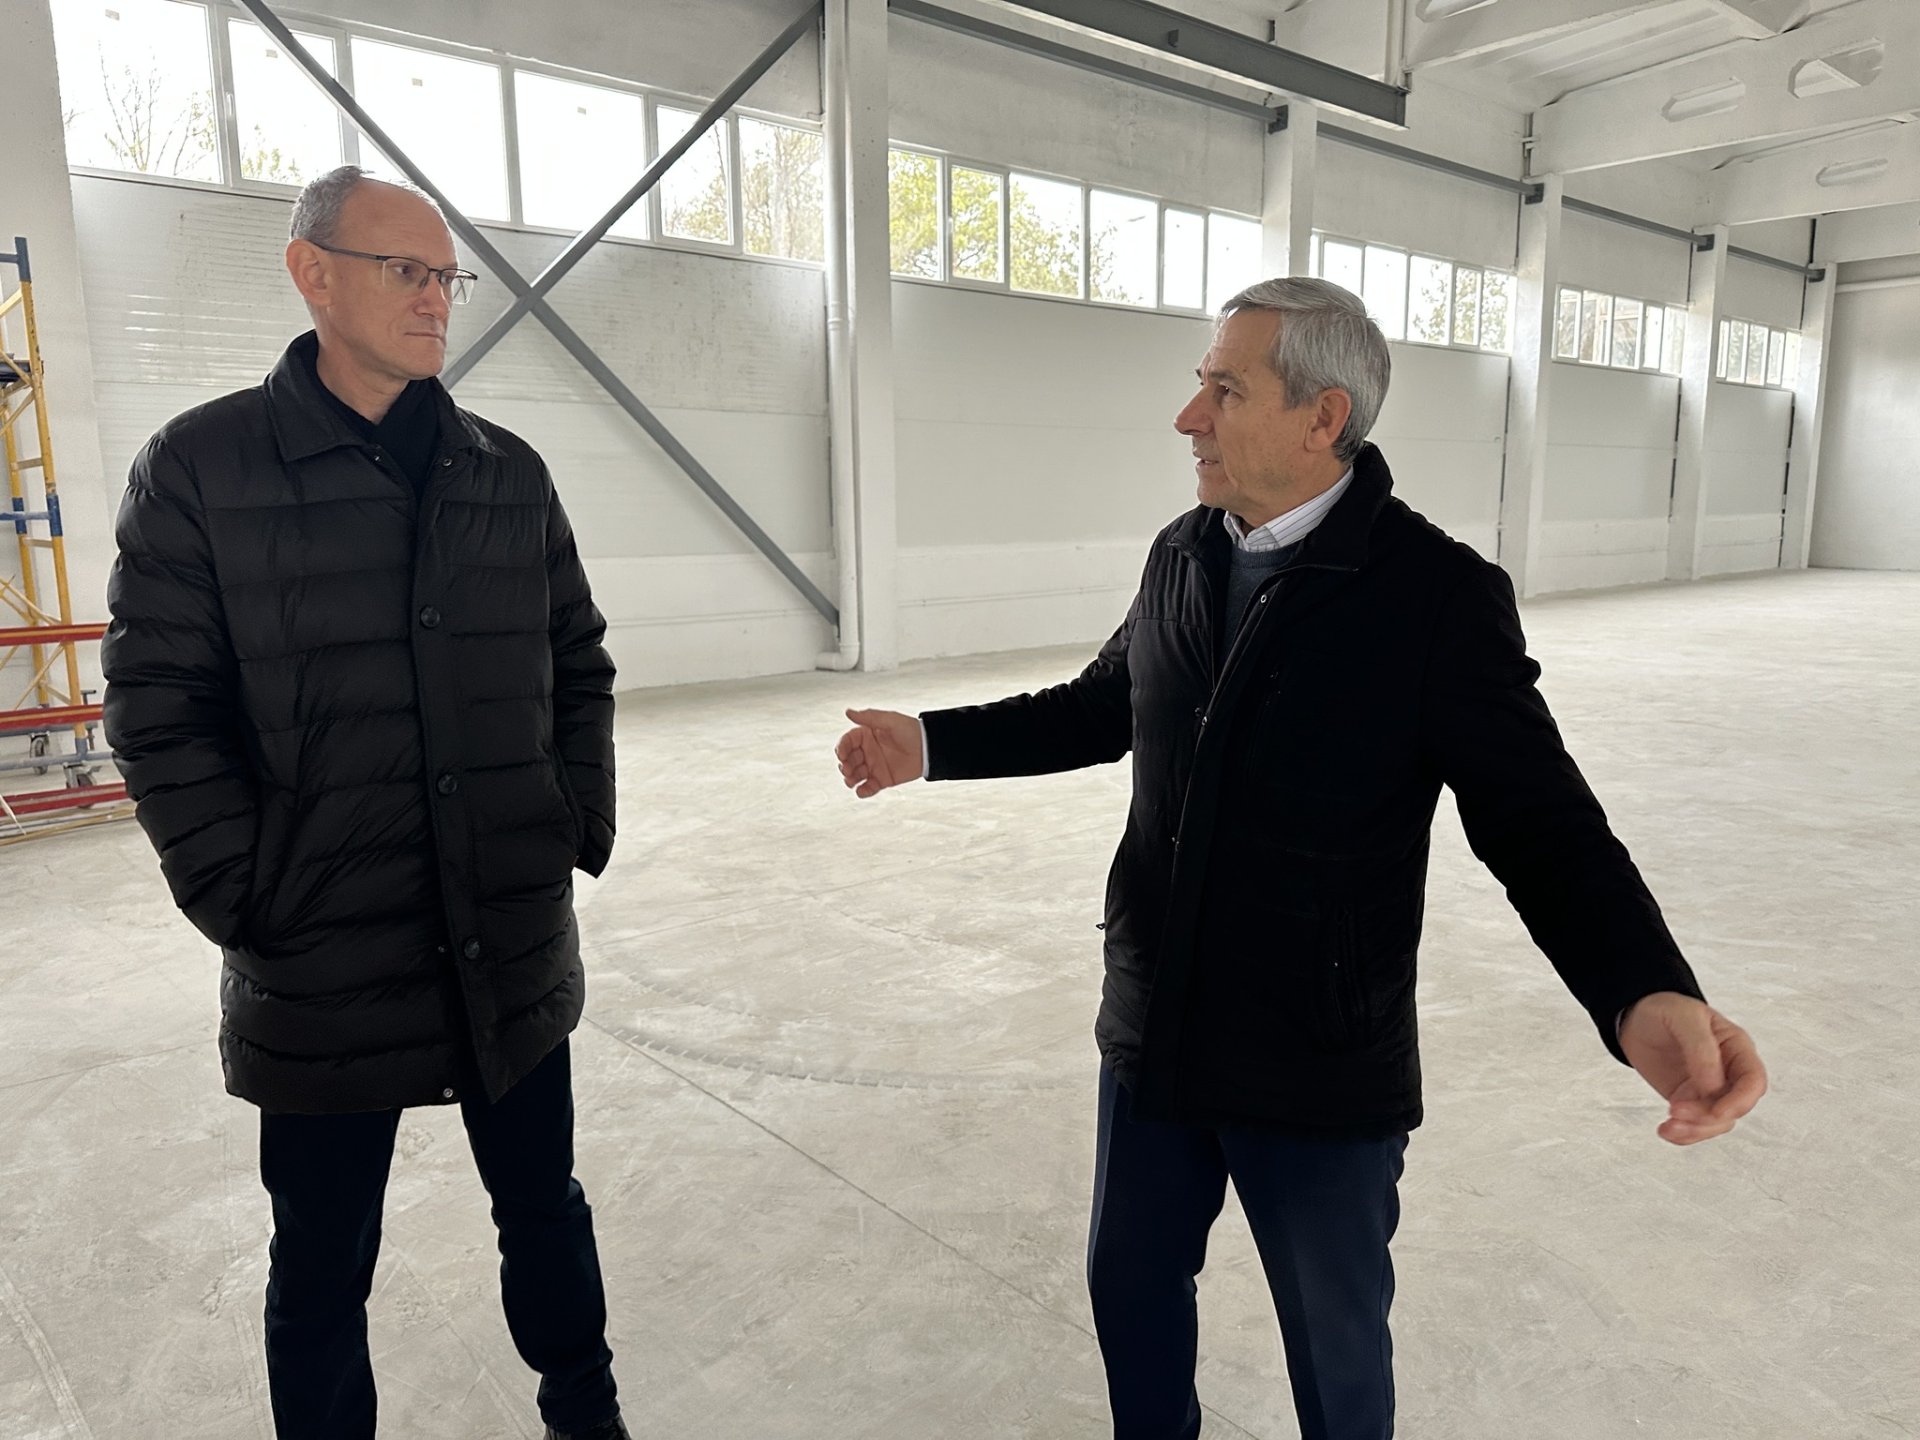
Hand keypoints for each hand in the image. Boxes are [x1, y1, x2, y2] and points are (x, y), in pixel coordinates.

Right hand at [835, 708, 923, 798]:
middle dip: (844, 765)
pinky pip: (868, 787)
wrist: (929, 748)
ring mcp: (874, 766)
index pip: (848, 741)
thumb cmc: (912, 730)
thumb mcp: (890, 720)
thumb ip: (869, 717)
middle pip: (848, 760)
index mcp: (867, 735)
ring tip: (852, 781)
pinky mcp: (882, 779)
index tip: (842, 754)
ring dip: (849, 779)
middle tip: (848, 769)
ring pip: (855, 775)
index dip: (842, 748)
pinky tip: (861, 790)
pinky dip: (862, 791)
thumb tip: (848, 712)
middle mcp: (868, 751)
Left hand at [1618, 992, 1767, 1145]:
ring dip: (1695, 1130)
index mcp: (1737, 1048)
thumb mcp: (1684, 1018)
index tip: (1717, 1111)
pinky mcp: (1689, 1100)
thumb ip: (1701, 1048)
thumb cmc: (1666, 1009)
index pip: (1753, 1081)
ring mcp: (1710, 1089)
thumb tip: (1713, 1085)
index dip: (1741, 1101)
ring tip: (1668, 1126)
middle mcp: (1728, 1072)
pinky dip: (1684, 1134)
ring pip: (1716, 1122)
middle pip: (1735, 1107)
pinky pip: (1696, 1125)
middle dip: (1709, 1117)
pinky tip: (1666, 1130)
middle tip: (1675, 1110)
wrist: (1636, 1017)